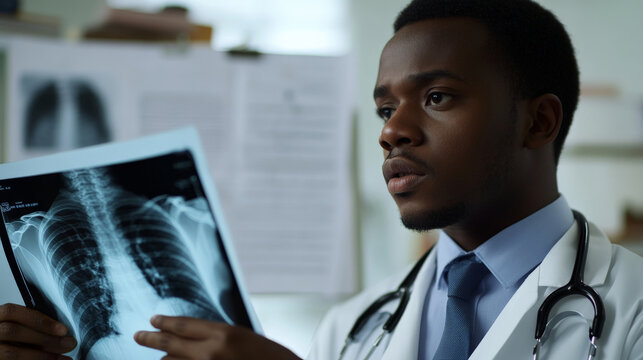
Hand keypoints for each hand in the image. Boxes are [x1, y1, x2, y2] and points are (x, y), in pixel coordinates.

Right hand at [0, 303, 76, 359]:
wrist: (5, 348)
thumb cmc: (15, 337)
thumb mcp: (21, 326)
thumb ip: (34, 326)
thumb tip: (61, 332)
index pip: (13, 312)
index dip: (39, 320)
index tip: (63, 330)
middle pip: (14, 332)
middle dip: (45, 338)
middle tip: (69, 344)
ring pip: (12, 353)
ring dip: (42, 356)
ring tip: (63, 359)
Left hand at [134, 315, 301, 359]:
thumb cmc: (270, 356)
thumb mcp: (244, 337)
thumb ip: (218, 336)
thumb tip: (194, 337)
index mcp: (223, 334)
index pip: (184, 325)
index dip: (165, 322)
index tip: (153, 319)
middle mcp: (211, 353)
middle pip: (171, 344)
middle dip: (151, 339)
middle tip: (138, 335)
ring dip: (165, 359)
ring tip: (159, 356)